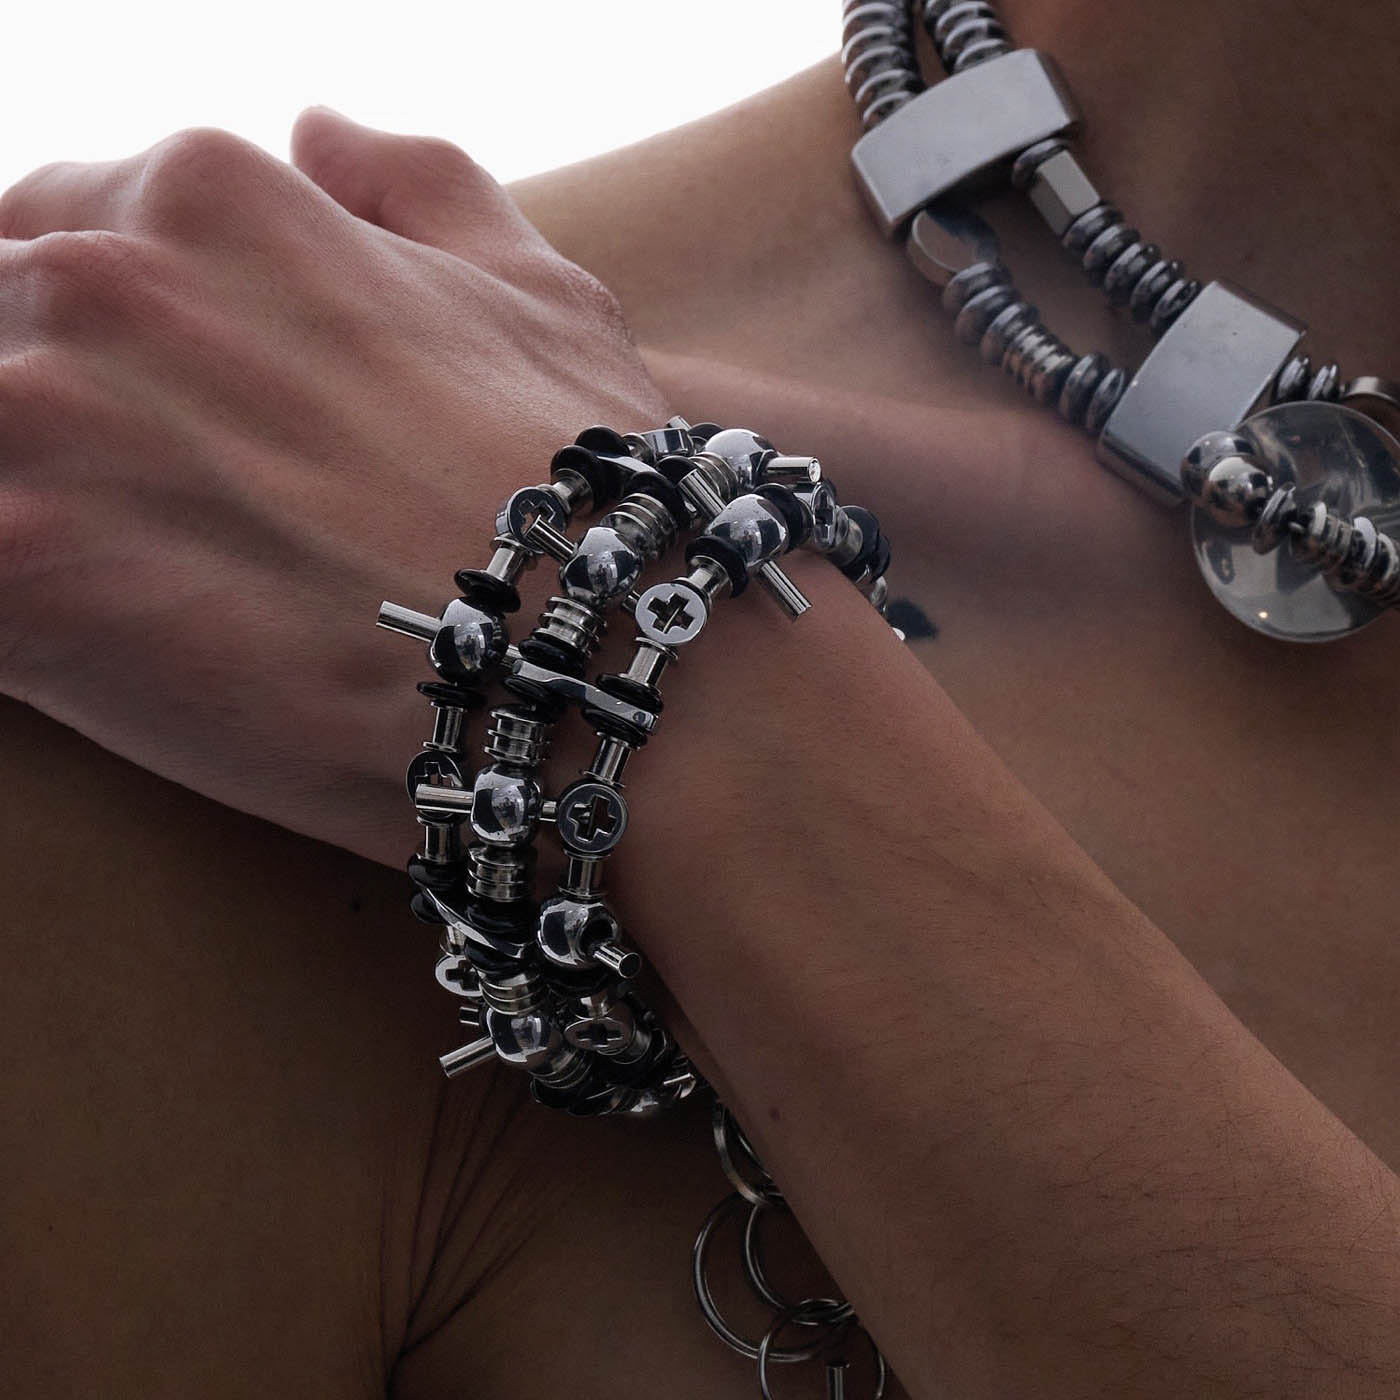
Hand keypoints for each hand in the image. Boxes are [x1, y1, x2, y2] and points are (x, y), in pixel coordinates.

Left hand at [0, 110, 668, 859]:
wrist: (597, 656)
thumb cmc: (579, 484)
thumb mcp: (536, 291)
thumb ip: (416, 184)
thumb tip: (321, 133)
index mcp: (215, 200)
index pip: (62, 229)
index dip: (113, 340)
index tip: (166, 424)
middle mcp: (102, 282)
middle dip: (71, 419)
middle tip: (173, 517)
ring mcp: (37, 423)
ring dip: (36, 504)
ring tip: (152, 578)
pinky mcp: (17, 569)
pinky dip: (19, 604)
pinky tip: (104, 640)